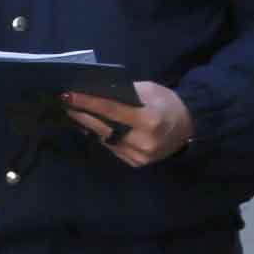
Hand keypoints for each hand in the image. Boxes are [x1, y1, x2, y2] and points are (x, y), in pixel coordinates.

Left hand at [64, 80, 193, 167]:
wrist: (188, 128)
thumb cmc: (167, 103)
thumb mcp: (149, 90)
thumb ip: (124, 92)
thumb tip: (96, 91)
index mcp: (149, 119)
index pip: (111, 110)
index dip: (88, 102)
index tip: (69, 95)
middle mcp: (143, 141)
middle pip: (104, 127)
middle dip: (83, 114)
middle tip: (66, 104)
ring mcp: (139, 156)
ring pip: (105, 139)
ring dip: (88, 126)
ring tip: (74, 113)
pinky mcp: (136, 163)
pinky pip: (112, 148)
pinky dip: (101, 136)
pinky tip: (90, 126)